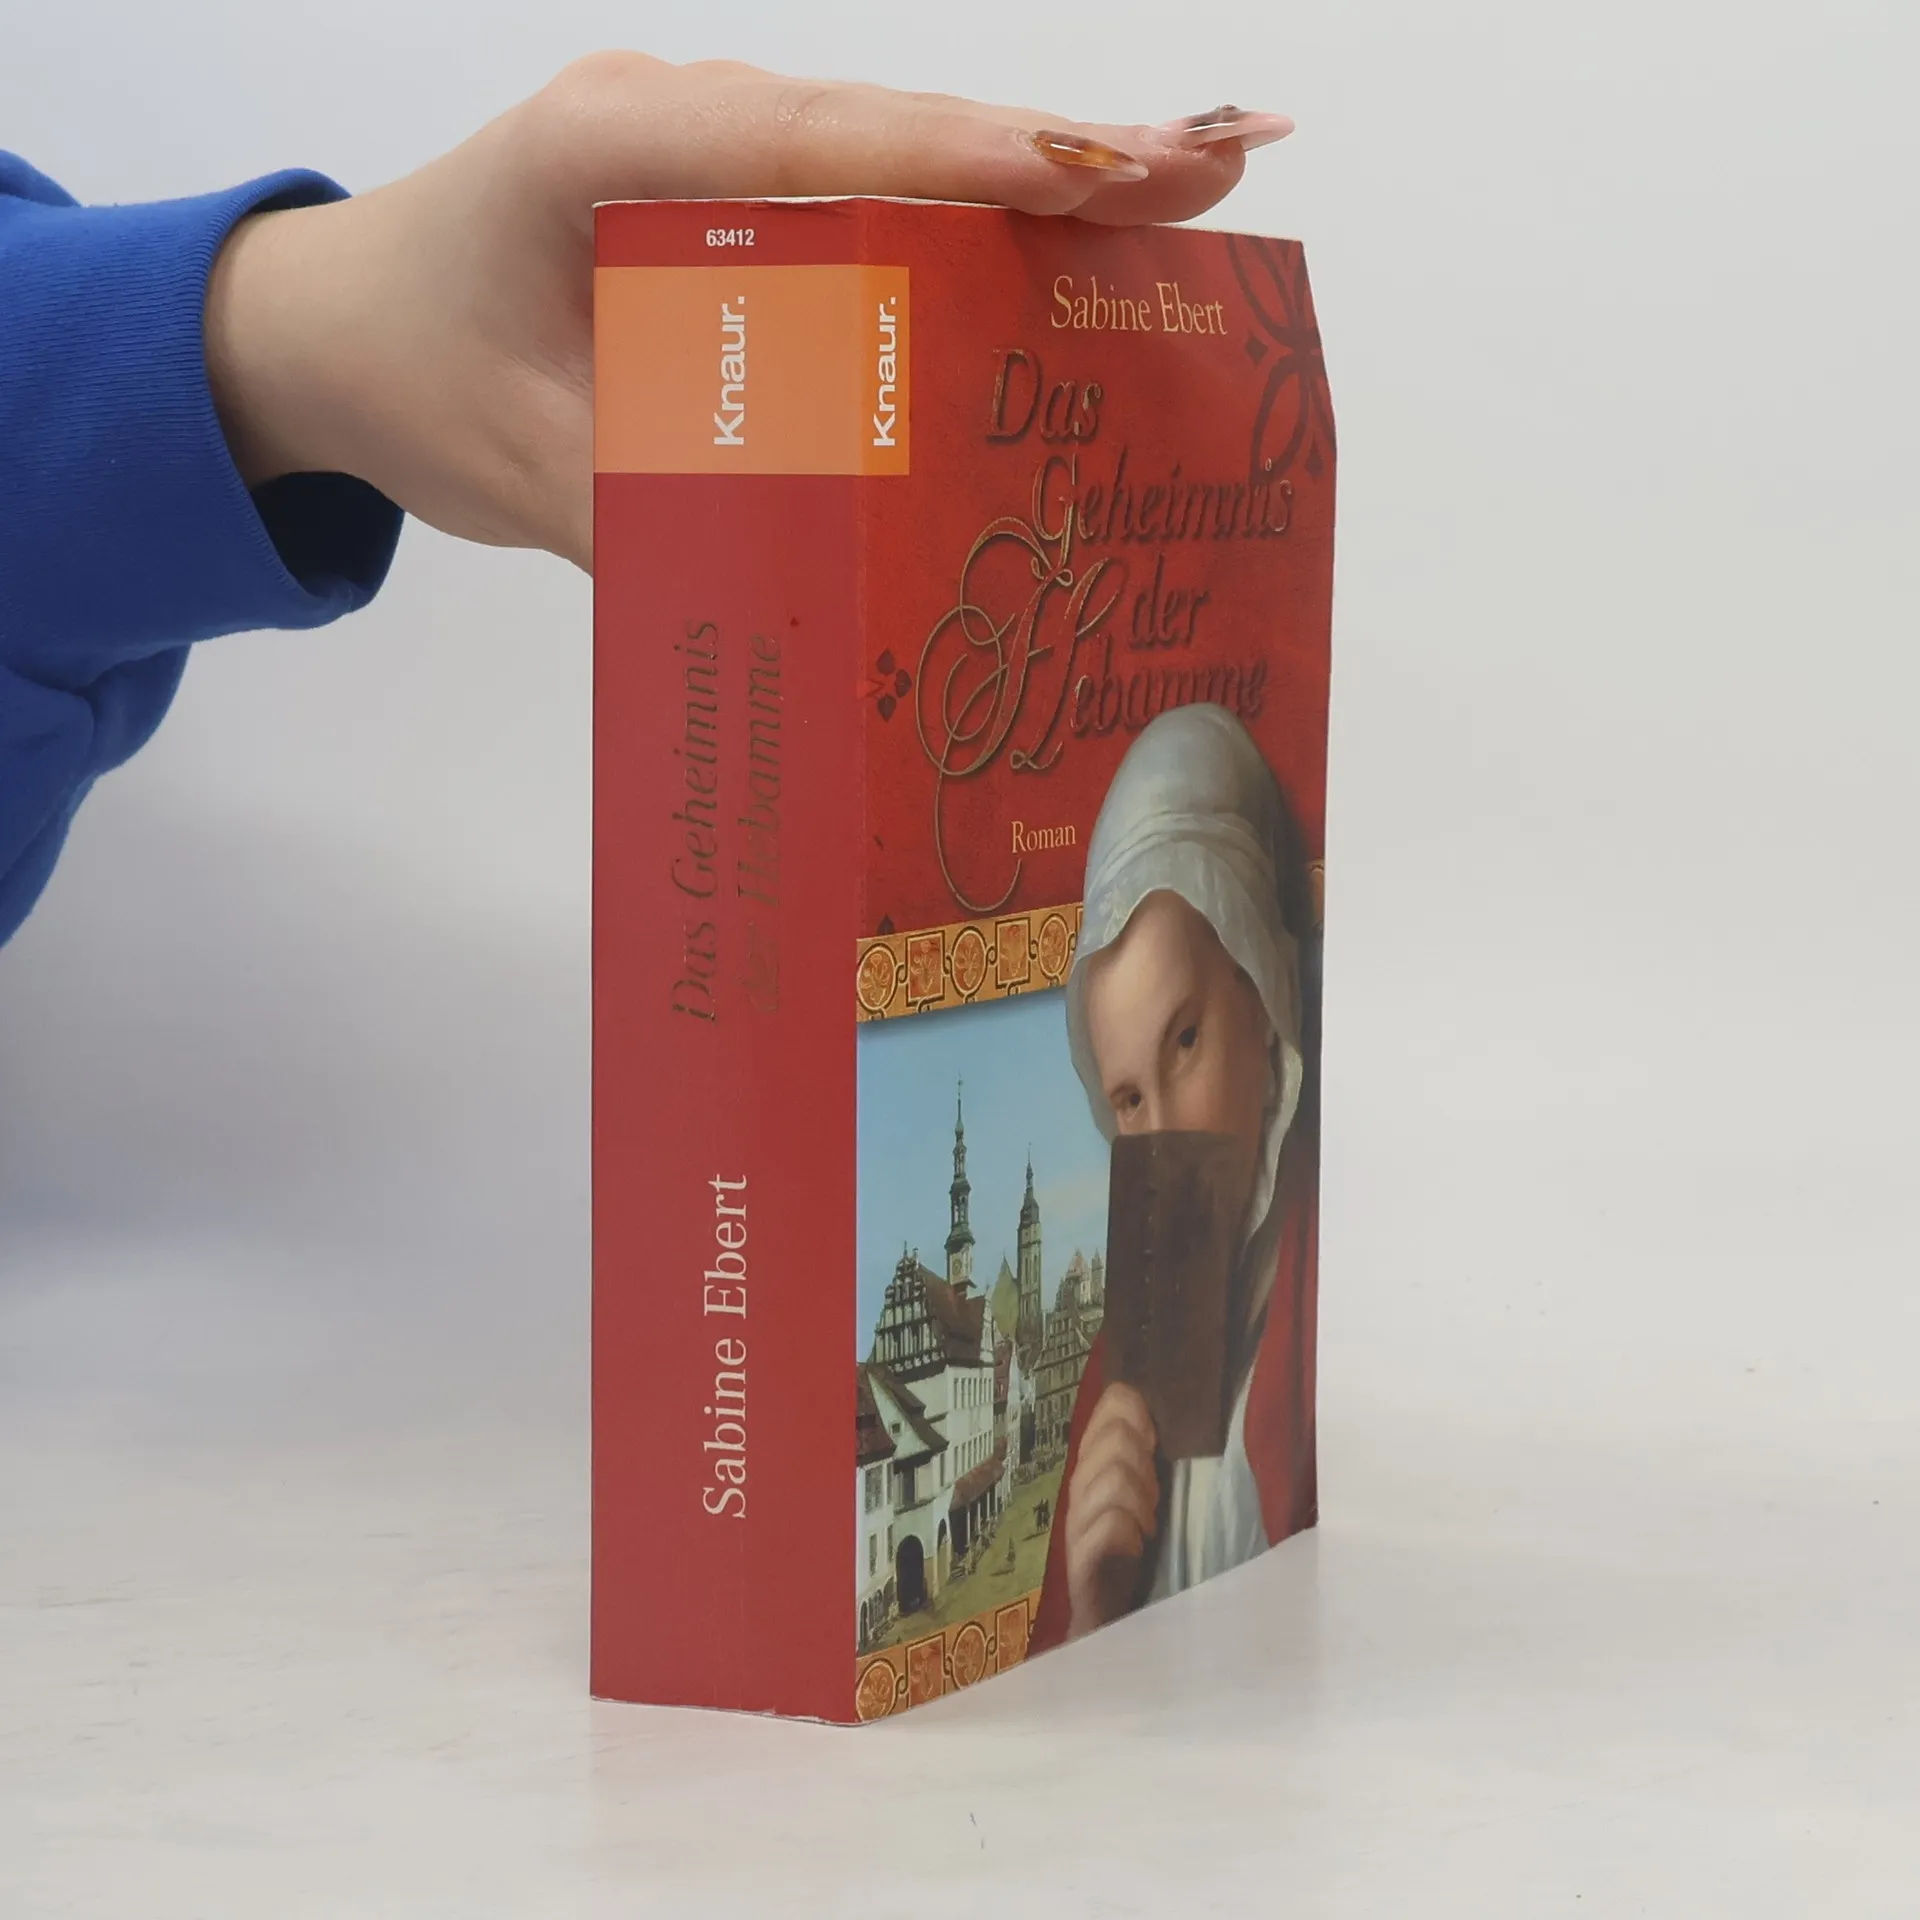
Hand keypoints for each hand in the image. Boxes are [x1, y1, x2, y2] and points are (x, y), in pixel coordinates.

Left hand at [201, 59, 1290, 569]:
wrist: (335, 329)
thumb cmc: (409, 377)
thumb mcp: (522, 468)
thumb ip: (661, 512)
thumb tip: (827, 590)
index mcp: (612, 149)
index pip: (824, 142)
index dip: (977, 160)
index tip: (1112, 176)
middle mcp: (679, 124)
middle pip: (894, 130)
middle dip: (1058, 155)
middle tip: (1218, 170)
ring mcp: (713, 155)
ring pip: (897, 155)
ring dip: (1038, 181)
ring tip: (1187, 203)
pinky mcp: (733, 202)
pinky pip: (868, 201)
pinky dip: (974, 222)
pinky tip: (1071, 259)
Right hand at [1062, 1382, 1160, 1638]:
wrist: (1108, 1629)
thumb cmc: (1133, 1558)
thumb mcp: (1145, 1497)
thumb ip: (1145, 1455)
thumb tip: (1150, 1404)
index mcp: (1096, 1466)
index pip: (1108, 1407)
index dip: (1135, 1413)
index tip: (1153, 1441)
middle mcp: (1079, 1490)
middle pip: (1115, 1439)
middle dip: (1144, 1462)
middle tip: (1151, 1500)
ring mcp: (1076, 1525)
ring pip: (1113, 1478)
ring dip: (1141, 1499)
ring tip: (1145, 1527)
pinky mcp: (1081, 1563)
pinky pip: (1109, 1524)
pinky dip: (1128, 1531)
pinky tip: (1135, 1547)